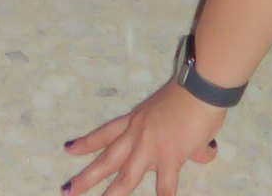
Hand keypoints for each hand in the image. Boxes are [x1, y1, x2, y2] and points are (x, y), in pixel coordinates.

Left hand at [64, 80, 222, 195]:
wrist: (200, 86)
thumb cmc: (192, 96)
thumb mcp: (174, 114)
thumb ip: (182, 140)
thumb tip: (204, 152)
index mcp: (135, 120)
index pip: (105, 133)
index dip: (87, 143)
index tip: (69, 149)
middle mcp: (137, 133)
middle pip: (107, 159)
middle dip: (86, 177)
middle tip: (67, 189)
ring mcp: (151, 146)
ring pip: (126, 177)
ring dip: (112, 195)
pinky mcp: (170, 156)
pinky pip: (164, 187)